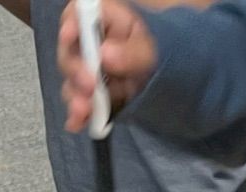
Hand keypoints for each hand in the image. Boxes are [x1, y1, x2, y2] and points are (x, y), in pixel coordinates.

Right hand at [58, 0, 156, 127]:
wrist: (177, 84)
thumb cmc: (164, 54)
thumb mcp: (153, 50)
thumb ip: (132, 52)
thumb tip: (104, 55)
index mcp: (107, 20)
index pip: (80, 13)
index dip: (71, 22)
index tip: (69, 37)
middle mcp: (94, 43)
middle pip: (71, 50)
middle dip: (74, 69)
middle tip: (88, 86)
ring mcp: (93, 70)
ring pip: (74, 80)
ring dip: (75, 96)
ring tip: (81, 111)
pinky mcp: (95, 94)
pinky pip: (83, 102)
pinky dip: (80, 114)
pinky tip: (77, 123)